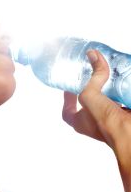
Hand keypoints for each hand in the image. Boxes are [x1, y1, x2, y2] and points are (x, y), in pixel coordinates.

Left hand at [62, 49, 130, 173]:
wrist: (130, 135)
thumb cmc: (107, 123)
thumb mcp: (91, 96)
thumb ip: (93, 76)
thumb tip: (93, 56)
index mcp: (80, 122)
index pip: (67, 112)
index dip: (66, 100)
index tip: (68, 87)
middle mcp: (94, 123)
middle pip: (87, 105)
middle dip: (89, 92)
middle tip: (90, 78)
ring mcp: (109, 121)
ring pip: (105, 104)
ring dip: (106, 92)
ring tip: (106, 77)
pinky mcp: (122, 117)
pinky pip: (120, 103)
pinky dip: (120, 94)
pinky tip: (121, 84)